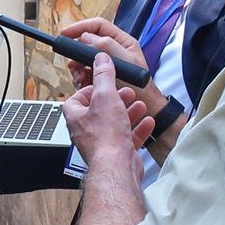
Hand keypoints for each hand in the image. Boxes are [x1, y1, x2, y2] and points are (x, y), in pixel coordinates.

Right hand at [60, 18, 166, 112]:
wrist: (143, 109)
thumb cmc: (141, 88)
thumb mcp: (124, 62)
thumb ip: (106, 46)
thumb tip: (86, 37)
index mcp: (122, 41)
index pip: (97, 26)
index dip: (80, 27)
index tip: (66, 34)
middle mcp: (112, 50)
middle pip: (86, 43)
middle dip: (78, 54)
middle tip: (75, 65)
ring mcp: (105, 63)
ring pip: (82, 59)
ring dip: (78, 69)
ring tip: (82, 78)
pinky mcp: (99, 76)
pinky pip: (83, 72)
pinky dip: (80, 78)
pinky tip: (84, 84)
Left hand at [63, 53, 152, 174]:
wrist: (116, 166)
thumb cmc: (105, 135)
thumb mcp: (105, 96)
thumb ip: (103, 76)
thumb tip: (100, 58)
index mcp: (76, 116)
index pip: (78, 97)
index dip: (92, 88)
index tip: (106, 82)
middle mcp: (85, 130)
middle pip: (100, 110)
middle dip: (116, 99)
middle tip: (127, 93)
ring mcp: (101, 142)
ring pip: (115, 123)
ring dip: (129, 112)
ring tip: (140, 104)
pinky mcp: (117, 152)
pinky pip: (128, 138)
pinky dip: (139, 128)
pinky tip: (149, 121)